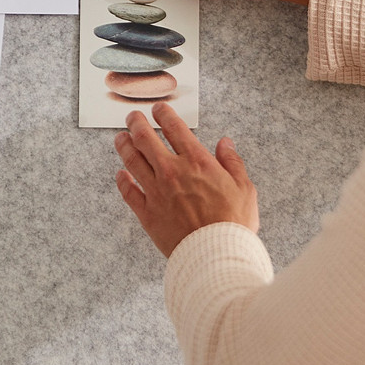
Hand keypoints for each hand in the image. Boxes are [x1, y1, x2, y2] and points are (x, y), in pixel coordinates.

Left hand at [113, 103, 258, 256]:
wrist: (216, 254)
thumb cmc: (233, 224)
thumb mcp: (244, 188)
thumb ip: (232, 163)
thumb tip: (225, 143)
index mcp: (197, 162)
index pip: (175, 128)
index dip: (164, 114)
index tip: (158, 109)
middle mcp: (172, 172)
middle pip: (146, 139)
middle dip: (136, 123)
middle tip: (132, 117)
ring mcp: (156, 192)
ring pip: (132, 161)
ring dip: (124, 146)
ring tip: (120, 138)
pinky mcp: (147, 213)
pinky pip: (128, 192)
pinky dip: (122, 180)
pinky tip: (120, 174)